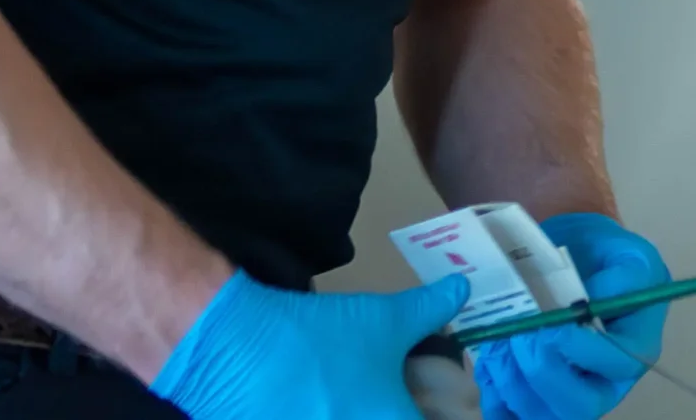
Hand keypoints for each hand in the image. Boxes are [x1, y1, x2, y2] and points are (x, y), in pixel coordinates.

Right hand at [151, 270, 470, 418]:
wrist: (233, 347)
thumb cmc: (318, 337)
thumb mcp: (383, 319)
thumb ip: (430, 309)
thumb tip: (462, 288)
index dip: (444, 416)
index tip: (436, 406)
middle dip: (398, 411)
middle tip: (385, 397)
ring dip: (351, 413)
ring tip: (340, 396)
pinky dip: (316, 415)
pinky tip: (311, 402)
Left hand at [476, 214, 671, 419]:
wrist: (575, 262)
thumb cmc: (602, 257)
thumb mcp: (624, 252)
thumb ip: (621, 274)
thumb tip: (592, 301)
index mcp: (634, 347)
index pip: (619, 365)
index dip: (583, 351)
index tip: (553, 326)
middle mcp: (605, 382)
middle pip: (580, 407)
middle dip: (542, 373)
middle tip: (518, 336)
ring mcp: (569, 394)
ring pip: (543, 415)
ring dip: (512, 383)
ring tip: (497, 343)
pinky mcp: (537, 397)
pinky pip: (513, 415)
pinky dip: (494, 395)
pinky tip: (487, 362)